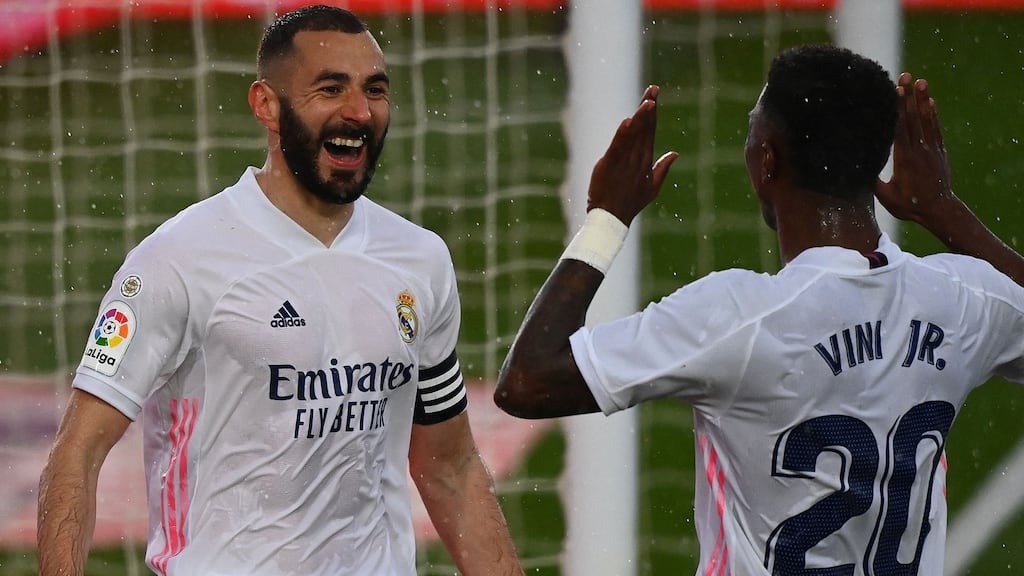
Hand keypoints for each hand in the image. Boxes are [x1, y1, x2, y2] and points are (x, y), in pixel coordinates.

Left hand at [586, 85, 678, 225]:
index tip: (654, 96)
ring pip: (633, 136)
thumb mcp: (652, 187)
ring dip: (640, 118)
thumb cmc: (630, 203)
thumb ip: (663, 168)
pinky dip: (623, 135)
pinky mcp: (610, 165)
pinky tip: (628, 121)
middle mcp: (637, 159)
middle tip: (653, 89)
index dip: (652, 113)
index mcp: (646, 160)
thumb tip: (675, 153)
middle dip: (648, 109)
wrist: (612, 218)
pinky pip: (618, 147)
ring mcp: (625, 162)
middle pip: (644, 129)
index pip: (650, 132)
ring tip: (646, 102)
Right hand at [876, 72, 959, 226]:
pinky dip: (934, 114)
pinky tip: (931, 102)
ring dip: (923, 99)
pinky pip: (936, 129)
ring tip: (922, 80)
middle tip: (907, 75)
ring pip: (927, 120)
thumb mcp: (886, 197)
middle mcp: (920, 150)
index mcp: (905, 159)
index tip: (895, 90)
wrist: (939, 210)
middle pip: (914, 118)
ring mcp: (932, 149)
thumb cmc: (910, 206)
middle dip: (909, 95)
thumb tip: (856, 167)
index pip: (901, 128)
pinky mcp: (939, 152)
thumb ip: (873, 181)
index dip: (898, 108)